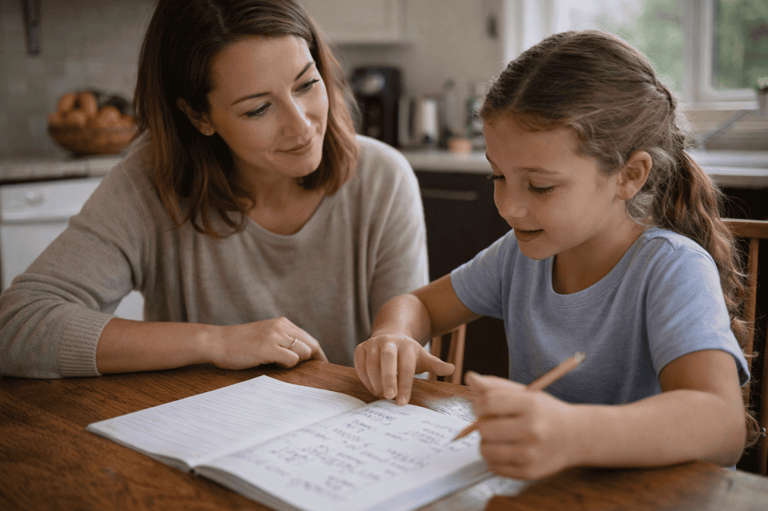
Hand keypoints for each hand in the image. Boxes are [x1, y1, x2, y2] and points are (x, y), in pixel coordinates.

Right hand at [208, 317, 327, 369]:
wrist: (216, 342)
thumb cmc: (238, 345)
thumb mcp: (264, 336)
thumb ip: (282, 341)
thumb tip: (302, 356)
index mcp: (282, 323)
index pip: (309, 339)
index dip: (318, 355)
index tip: (322, 366)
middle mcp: (281, 326)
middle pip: (311, 345)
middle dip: (313, 361)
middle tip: (311, 374)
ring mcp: (274, 336)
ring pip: (304, 352)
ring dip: (297, 363)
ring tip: (280, 365)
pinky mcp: (268, 347)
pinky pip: (292, 359)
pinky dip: (288, 365)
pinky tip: (275, 365)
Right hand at [354, 333, 453, 404]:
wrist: (390, 336)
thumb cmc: (408, 354)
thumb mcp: (423, 358)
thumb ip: (435, 365)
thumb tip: (452, 368)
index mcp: (406, 345)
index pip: (406, 367)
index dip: (405, 385)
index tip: (402, 402)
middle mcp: (389, 341)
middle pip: (388, 359)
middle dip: (388, 378)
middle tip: (389, 397)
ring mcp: (373, 343)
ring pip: (371, 363)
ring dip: (375, 382)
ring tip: (381, 395)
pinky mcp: (360, 348)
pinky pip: (359, 365)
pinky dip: (364, 379)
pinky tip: (372, 388)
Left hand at [466, 371, 577, 479]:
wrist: (575, 436)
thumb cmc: (545, 412)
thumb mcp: (525, 393)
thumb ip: (495, 386)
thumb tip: (469, 377)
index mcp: (531, 405)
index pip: (488, 402)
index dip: (478, 403)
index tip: (482, 406)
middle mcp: (532, 430)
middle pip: (484, 428)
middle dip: (483, 423)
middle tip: (493, 422)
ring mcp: (531, 454)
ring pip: (485, 449)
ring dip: (486, 442)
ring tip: (499, 436)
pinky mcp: (529, 472)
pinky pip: (493, 466)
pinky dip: (494, 458)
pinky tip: (506, 450)